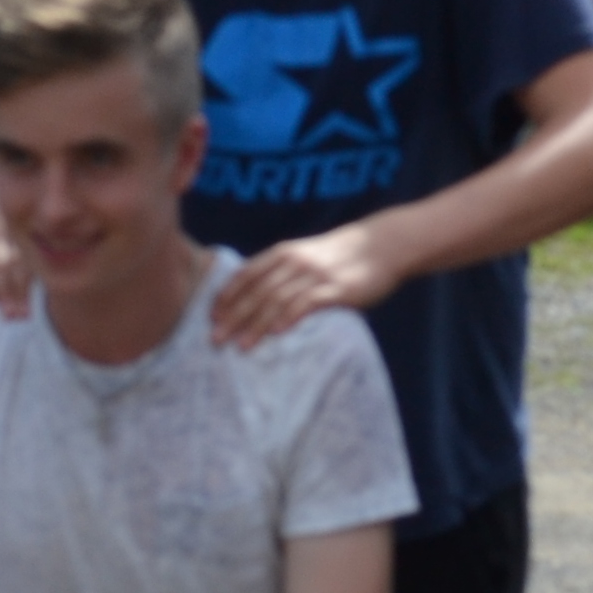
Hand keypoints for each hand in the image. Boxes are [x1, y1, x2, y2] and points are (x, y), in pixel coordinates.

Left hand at [206, 224, 399, 347]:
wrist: (381, 246)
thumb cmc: (339, 257)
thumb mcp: (305, 256)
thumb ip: (282, 272)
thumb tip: (254, 298)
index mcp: (283, 253)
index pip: (246, 275)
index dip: (227, 296)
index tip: (211, 318)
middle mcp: (294, 261)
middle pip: (257, 292)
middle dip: (234, 317)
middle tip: (216, 339)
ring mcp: (314, 275)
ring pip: (277, 301)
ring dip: (256, 324)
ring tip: (241, 346)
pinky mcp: (335, 289)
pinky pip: (307, 304)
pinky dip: (289, 318)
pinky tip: (276, 333)